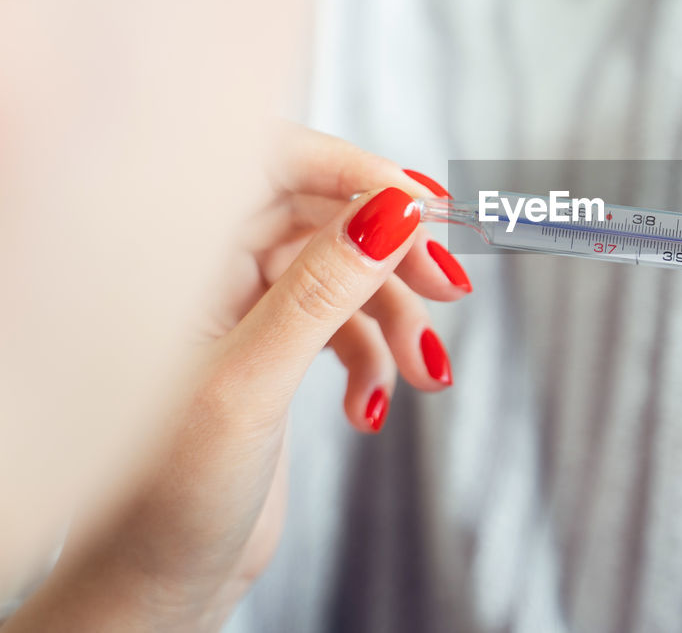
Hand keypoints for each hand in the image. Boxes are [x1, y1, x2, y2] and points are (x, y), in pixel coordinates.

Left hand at [5, 126, 469, 631]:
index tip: (426, 204)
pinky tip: (372, 409)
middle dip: (395, 258)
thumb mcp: (250, 384)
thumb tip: (391, 212)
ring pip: (346, 278)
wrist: (158, 588)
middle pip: (327, 220)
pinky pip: (345, 327)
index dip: (356, 171)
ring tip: (424, 373)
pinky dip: (373, 361)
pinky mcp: (273, 352)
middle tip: (452, 289)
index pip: (274, 164)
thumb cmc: (165, 499)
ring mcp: (245, 311)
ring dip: (396, 321)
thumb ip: (321, 291)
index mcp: (177, 258)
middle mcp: (209, 272)